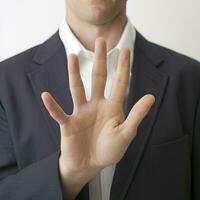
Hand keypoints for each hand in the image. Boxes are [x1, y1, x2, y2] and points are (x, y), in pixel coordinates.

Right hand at [41, 37, 154, 196]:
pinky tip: (46, 96)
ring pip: (77, 89)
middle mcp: (96, 105)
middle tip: (100, 41)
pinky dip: (53, 106)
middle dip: (100, 60)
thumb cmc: (109, 150)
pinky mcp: (68, 123)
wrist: (89, 165)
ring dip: (74, 73)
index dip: (123, 67)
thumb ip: (136, 116)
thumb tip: (151, 96)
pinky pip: (59, 113)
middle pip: (99, 78)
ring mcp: (81, 112)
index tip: (125, 49)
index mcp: (112, 108)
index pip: (119, 83)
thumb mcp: (126, 134)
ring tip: (72, 57)